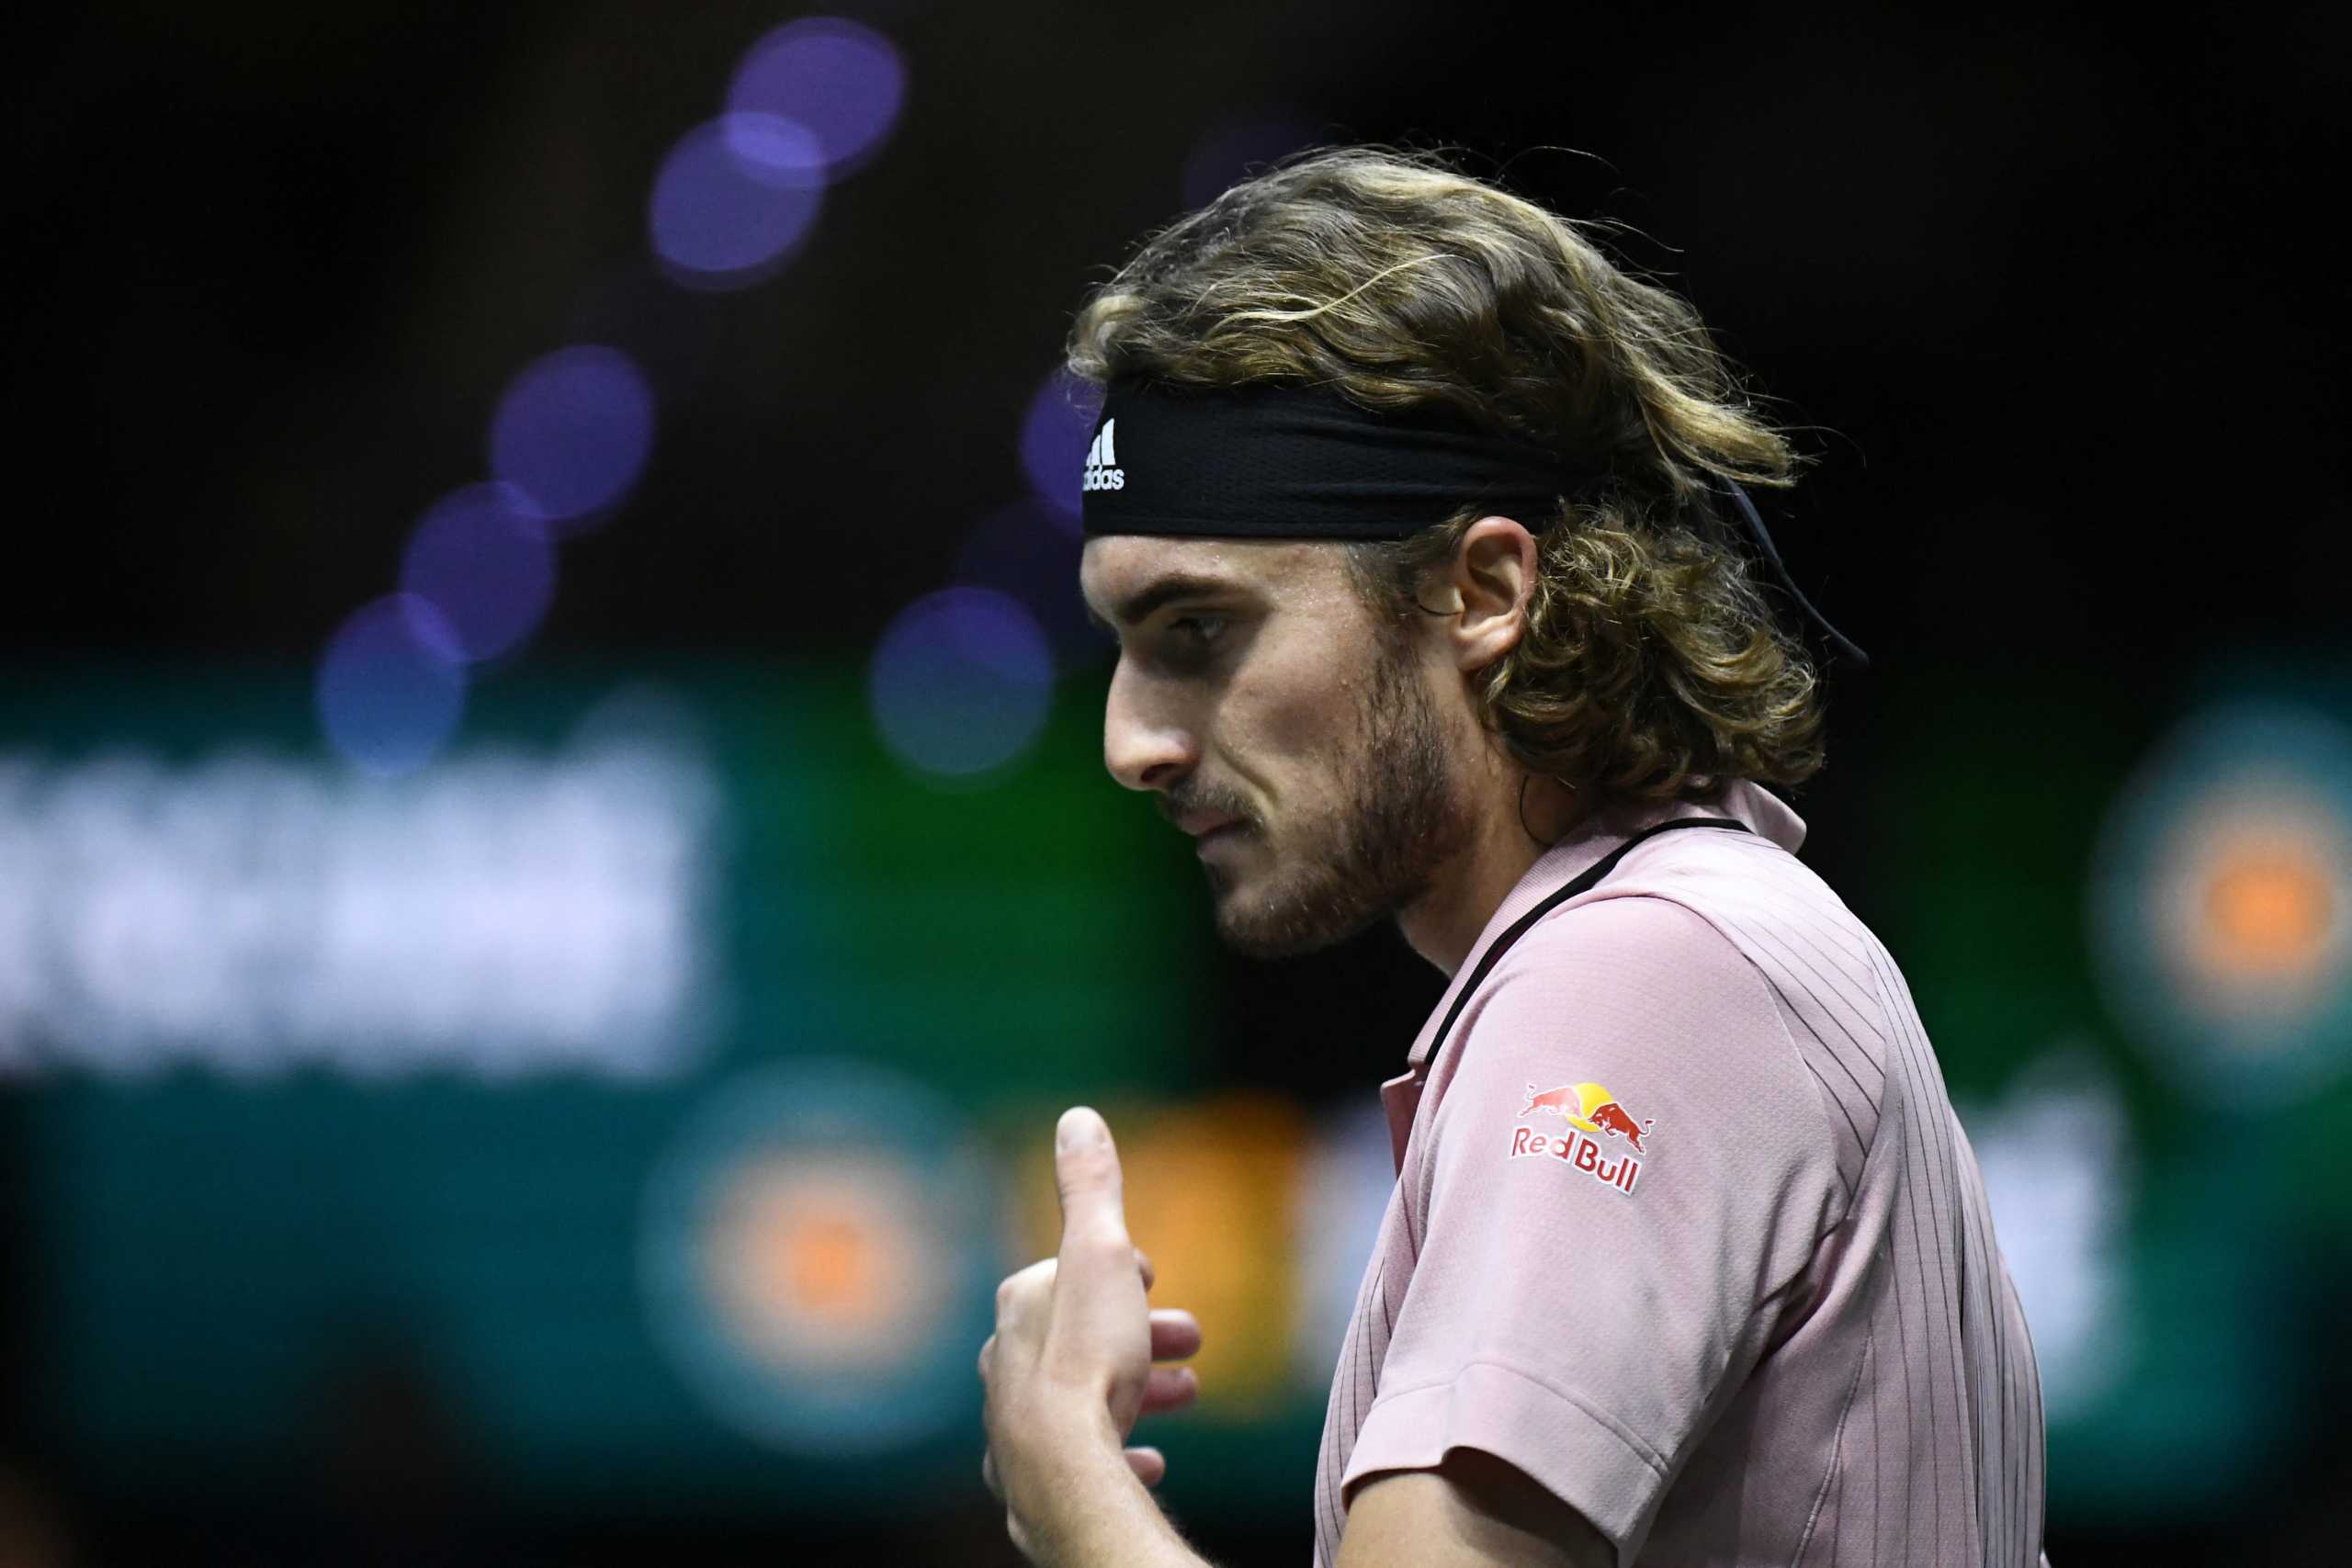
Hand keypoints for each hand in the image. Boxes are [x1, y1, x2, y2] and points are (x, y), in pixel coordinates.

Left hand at [978, 1107, 1203, 1547]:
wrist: (1065, 1472)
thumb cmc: (1088, 1362)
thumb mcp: (1102, 1256)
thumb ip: (1091, 1190)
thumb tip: (1077, 1117)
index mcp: (1022, 1309)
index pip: (1072, 1275)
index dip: (1122, 1271)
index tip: (1156, 1278)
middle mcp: (1007, 1365)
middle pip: (1083, 1337)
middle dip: (1140, 1332)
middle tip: (1191, 1341)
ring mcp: (1017, 1429)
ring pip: (1083, 1397)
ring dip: (1137, 1389)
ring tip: (1186, 1394)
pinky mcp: (1034, 1482)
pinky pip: (1078, 1462)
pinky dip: (1117, 1452)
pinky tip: (1149, 1459)